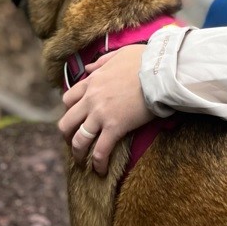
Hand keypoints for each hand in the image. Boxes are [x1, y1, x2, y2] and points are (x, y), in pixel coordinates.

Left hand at [59, 44, 153, 175]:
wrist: (160, 71)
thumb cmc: (144, 60)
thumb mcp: (119, 54)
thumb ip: (101, 62)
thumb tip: (88, 68)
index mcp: (92, 81)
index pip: (68, 99)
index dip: (69, 111)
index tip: (76, 118)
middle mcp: (91, 99)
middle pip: (67, 122)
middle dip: (67, 135)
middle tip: (74, 141)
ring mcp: (101, 114)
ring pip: (79, 140)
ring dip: (78, 153)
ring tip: (82, 162)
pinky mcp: (115, 128)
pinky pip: (100, 151)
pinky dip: (98, 164)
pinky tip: (101, 171)